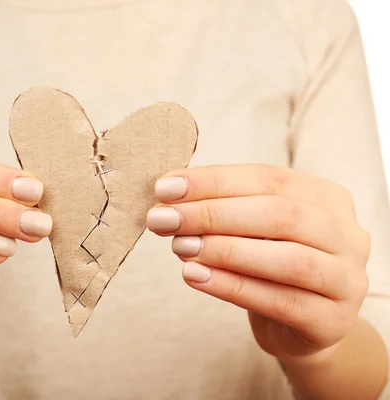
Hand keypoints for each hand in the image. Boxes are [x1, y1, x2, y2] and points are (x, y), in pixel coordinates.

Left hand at [147, 164, 369, 363]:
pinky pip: (280, 301)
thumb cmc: (269, 264)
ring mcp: (347, 280)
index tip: (164, 189)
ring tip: (179, 247)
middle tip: (164, 219)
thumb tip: (168, 194)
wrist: (299, 323)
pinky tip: (194, 276)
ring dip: (224, 250)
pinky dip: (232, 287)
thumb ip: (222, 207)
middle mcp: (348, 235)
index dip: (213, 181)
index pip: (268, 178)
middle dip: (213, 214)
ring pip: (287, 259)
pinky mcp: (333, 321)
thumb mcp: (251, 228)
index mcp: (328, 199)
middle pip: (279, 214)